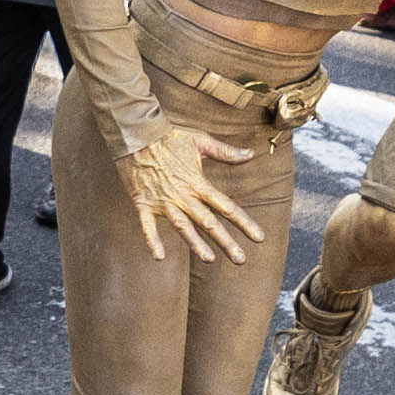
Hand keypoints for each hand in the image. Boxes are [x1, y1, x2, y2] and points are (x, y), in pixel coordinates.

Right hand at [119, 122, 265, 265]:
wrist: (135, 134)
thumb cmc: (169, 136)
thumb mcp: (200, 140)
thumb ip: (226, 152)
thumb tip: (251, 154)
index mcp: (198, 183)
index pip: (226, 206)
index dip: (244, 223)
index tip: (258, 237)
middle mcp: (183, 196)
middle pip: (208, 223)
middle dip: (226, 242)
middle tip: (241, 260)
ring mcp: (162, 202)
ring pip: (183, 227)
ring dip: (196, 245)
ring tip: (210, 260)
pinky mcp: (143, 204)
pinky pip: (147, 226)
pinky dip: (152, 241)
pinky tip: (159, 257)